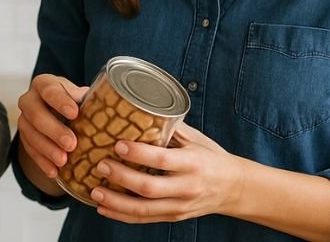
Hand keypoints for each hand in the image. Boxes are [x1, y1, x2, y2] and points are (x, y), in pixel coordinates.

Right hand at [16, 74, 87, 179]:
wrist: (58, 111)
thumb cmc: (74, 101)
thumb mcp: (81, 95)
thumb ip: (89, 99)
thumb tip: (107, 105)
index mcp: (44, 84)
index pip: (49, 90)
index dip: (60, 102)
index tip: (74, 113)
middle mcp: (30, 99)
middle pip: (36, 114)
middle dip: (54, 130)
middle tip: (71, 144)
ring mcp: (24, 119)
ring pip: (30, 134)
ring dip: (47, 149)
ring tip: (63, 161)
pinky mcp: (24, 138)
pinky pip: (30, 151)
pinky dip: (43, 162)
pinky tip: (54, 171)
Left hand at [89, 123, 244, 223]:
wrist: (234, 188)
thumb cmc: (212, 158)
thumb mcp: (196, 138)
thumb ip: (169, 128)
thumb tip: (136, 110)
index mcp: (194, 163)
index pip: (162, 160)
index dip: (138, 154)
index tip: (118, 145)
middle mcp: (187, 187)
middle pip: (149, 188)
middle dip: (121, 178)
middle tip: (100, 165)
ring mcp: (180, 206)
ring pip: (144, 209)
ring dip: (116, 202)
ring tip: (95, 190)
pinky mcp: (174, 217)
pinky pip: (145, 219)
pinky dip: (122, 215)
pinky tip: (104, 207)